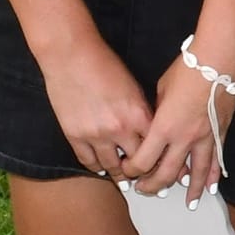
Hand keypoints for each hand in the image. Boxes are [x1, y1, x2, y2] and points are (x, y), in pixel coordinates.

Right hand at [41, 38, 151, 178]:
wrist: (72, 57)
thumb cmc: (104, 64)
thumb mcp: (134, 87)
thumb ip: (142, 112)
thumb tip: (148, 131)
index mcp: (138, 114)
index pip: (156, 147)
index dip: (160, 157)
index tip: (162, 162)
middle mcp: (119, 129)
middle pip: (136, 162)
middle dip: (142, 170)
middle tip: (145, 176)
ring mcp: (95, 135)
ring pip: (111, 167)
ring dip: (119, 173)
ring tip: (124, 177)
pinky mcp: (74, 136)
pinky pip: (88, 162)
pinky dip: (96, 167)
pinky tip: (101, 168)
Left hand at [125, 47, 234, 204]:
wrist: (221, 58)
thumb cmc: (189, 68)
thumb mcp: (162, 89)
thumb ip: (157, 112)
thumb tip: (155, 124)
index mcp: (164, 127)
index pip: (142, 161)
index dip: (132, 170)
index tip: (128, 170)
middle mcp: (184, 138)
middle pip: (166, 174)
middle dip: (153, 186)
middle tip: (145, 190)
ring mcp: (205, 137)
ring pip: (196, 173)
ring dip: (190, 190)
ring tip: (189, 203)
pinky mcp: (221, 132)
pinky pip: (216, 160)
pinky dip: (214, 175)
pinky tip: (212, 187)